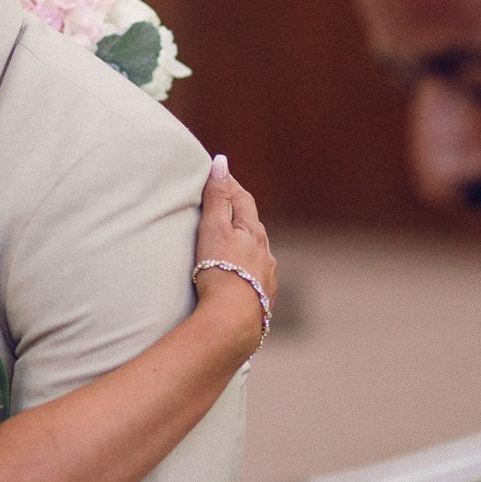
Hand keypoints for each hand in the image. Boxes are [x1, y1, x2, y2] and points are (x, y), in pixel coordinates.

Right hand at [195, 155, 274, 330]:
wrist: (232, 319)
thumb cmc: (219, 270)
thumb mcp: (213, 229)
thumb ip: (217, 197)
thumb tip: (221, 162)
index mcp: (253, 231)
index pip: (243, 199)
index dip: (230, 186)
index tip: (218, 175)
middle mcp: (266, 251)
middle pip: (253, 226)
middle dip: (240, 216)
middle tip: (225, 209)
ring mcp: (267, 277)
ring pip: (257, 254)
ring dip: (246, 246)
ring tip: (231, 247)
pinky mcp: (263, 299)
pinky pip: (256, 278)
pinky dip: (247, 272)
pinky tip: (240, 279)